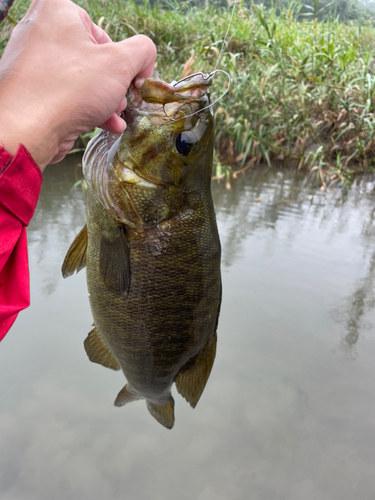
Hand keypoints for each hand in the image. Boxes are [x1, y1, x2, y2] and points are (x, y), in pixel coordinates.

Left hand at [0, 0, 155, 170]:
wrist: (27, 128)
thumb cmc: (69, 89)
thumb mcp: (120, 64)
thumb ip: (142, 51)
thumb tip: (146, 56)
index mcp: (57, 11)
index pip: (104, 34)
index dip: (123, 61)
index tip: (131, 81)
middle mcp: (39, 31)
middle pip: (92, 59)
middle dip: (113, 86)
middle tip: (119, 101)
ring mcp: (31, 63)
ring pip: (80, 80)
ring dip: (103, 101)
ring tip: (112, 117)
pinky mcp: (30, 90)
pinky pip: (65, 95)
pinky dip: (84, 108)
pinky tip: (101, 124)